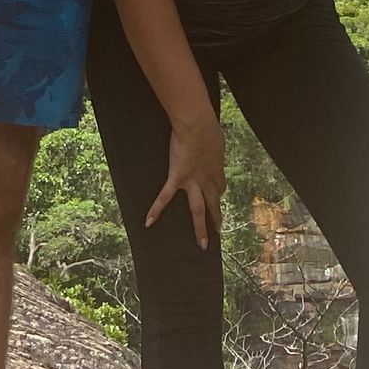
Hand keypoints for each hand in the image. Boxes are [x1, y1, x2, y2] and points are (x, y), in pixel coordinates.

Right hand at [147, 112, 225, 248]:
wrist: (197, 125)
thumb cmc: (207, 126)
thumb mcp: (216, 138)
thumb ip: (213, 145)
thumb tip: (212, 142)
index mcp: (216, 168)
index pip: (220, 185)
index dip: (219, 192)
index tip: (219, 196)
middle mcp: (207, 179)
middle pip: (213, 202)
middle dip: (216, 217)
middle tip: (219, 231)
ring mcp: (192, 181)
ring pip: (198, 209)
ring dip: (201, 227)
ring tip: (202, 243)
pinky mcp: (177, 178)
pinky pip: (165, 197)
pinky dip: (156, 209)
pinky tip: (149, 222)